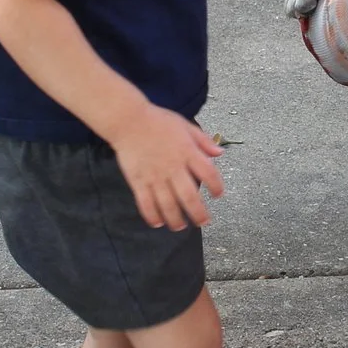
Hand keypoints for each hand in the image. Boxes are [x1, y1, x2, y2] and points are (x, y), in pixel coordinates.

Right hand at [106, 105, 226, 228]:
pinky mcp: (138, 182)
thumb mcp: (185, 125)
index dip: (216, 187)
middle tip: (203, 222)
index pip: (209, 174)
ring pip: (168, 205)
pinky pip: (146, 204)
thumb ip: (203, 141)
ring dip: (176, 220)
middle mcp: (173, 168)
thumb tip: (219, 153)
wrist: (128, 121)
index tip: (218, 195)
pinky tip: (158, 223)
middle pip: (189, 197)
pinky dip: (152, 216)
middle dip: (198, 213)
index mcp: (188, 152)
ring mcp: (155, 177)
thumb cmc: (158, 121)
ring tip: (180, 226)